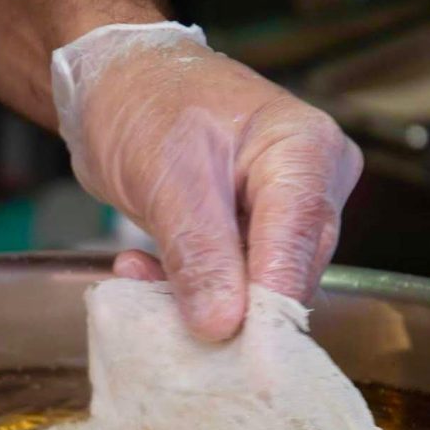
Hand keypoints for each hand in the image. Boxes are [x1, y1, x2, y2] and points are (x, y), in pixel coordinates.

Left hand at [53, 23, 362, 340]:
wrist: (119, 90)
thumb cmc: (146, 105)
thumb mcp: (168, 178)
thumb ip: (199, 252)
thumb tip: (222, 325)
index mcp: (305, 153)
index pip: (297, 244)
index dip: (262, 302)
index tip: (221, 339)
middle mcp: (311, 185)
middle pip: (287, 275)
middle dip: (227, 305)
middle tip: (167, 314)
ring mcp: (283, 214)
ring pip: (258, 287)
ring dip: (197, 297)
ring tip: (141, 275)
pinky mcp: (254, 236)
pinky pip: (234, 283)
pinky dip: (189, 288)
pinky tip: (146, 271)